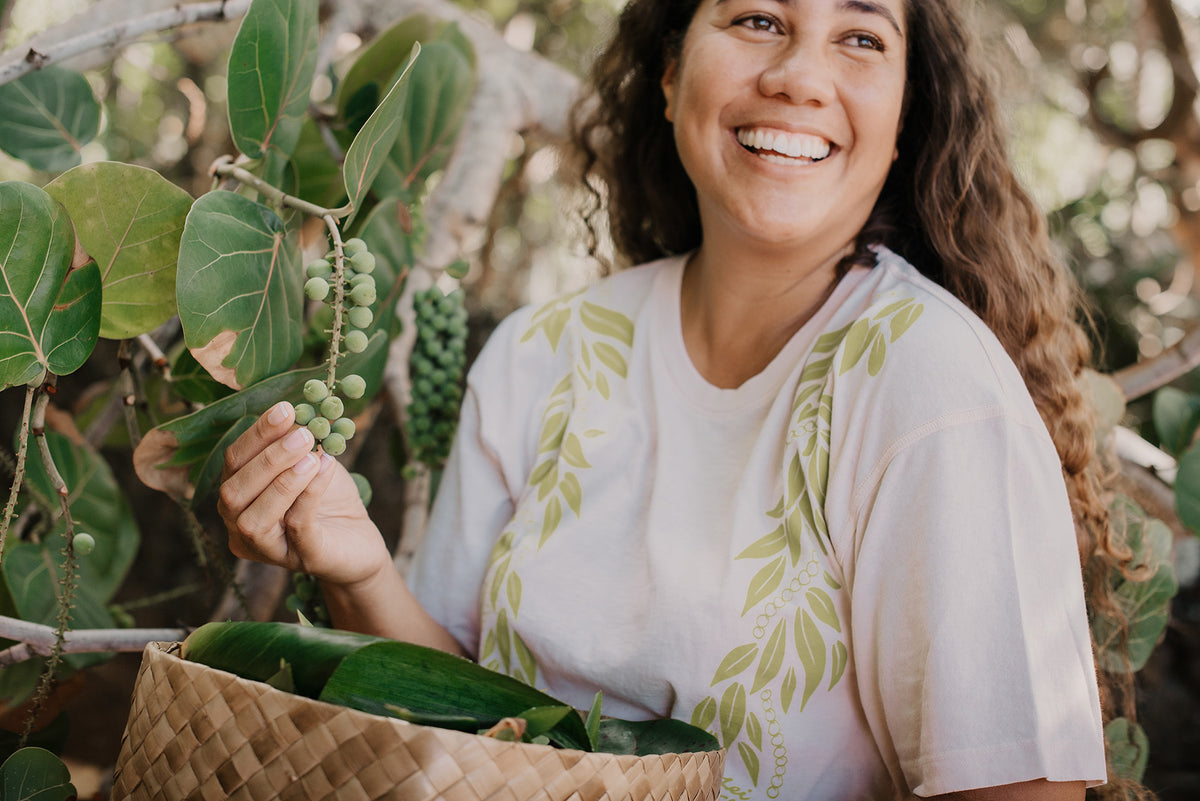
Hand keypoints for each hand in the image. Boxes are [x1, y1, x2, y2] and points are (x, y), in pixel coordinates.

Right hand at [217, 401, 391, 587]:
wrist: (361, 541)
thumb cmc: (329, 500)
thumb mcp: (309, 464)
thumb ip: (296, 444)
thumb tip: (291, 411)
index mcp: (238, 499)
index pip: (233, 464)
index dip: (256, 435)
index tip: (284, 409)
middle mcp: (241, 528)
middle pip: (234, 492)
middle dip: (267, 459)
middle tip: (302, 434)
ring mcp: (268, 549)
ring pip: (256, 518)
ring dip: (283, 480)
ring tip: (312, 454)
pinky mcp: (302, 559)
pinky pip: (297, 527)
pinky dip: (310, 494)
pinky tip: (326, 468)